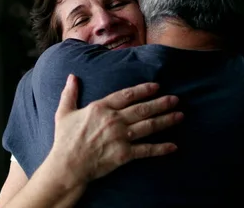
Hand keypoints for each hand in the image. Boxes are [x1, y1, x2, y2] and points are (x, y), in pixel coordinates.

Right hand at [46, 74, 183, 187]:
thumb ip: (70, 93)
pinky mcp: (124, 154)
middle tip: (176, 99)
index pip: (127, 95)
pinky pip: (146, 150)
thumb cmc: (65, 140)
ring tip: (179, 115)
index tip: (156, 86)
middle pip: (143, 109)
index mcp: (101, 108)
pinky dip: (161, 148)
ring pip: (148, 126)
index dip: (143, 90)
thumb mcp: (64, 112)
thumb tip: (72, 77)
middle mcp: (114, 120)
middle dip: (161, 103)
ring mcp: (121, 137)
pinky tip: (173, 146)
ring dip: (166, 120)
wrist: (67, 165)